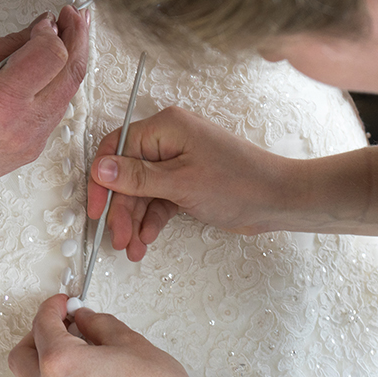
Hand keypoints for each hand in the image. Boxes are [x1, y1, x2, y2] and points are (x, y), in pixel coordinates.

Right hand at [0, 6, 88, 204]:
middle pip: (71, 74)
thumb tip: (34, 31)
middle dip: (77, 38)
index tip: (46, 19)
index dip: (54, 31)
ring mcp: (31, 142)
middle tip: (73, 16)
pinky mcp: (31, 151)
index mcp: (1, 102)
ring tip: (65, 38)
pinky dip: (58, 86)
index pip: (51, 56)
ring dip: (71, 62)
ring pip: (68, 94)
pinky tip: (49, 70)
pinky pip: (55, 112)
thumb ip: (2, 47)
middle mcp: (22, 125)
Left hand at [7, 294, 211, 376]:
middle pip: (19, 357)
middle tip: (60, 330)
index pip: (42, 324)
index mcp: (60, 362)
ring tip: (59, 366)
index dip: (52, 307)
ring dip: (32, 373)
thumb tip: (80, 318)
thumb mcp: (129, 342)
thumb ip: (97, 324)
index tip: (63, 304)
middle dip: (35, 337)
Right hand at [86, 106, 289, 260]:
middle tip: (118, 239)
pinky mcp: (186, 182)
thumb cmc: (240, 183)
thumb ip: (137, 177)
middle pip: (127, 175)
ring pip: (141, 192)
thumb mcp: (181, 183)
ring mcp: (177, 162)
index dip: (102, 181)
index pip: (117, 149)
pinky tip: (147, 240)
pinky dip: (151, 220)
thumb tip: (100, 169)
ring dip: (134, 221)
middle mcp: (169, 141)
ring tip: (133, 248)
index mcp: (166, 128)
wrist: (280, 200)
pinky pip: (158, 200)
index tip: (97, 209)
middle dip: (121, 210)